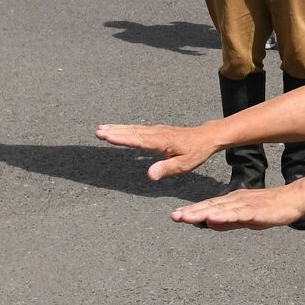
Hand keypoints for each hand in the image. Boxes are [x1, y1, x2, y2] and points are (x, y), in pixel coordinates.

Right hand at [95, 123, 216, 178]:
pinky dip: (127, 129)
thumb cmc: (196, 152)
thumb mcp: (185, 164)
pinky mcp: (158, 130)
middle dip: (115, 131)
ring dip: (118, 128)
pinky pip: (139, 129)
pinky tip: (119, 129)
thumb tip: (150, 175)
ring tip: (102, 129)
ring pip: (134, 129)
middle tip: (98, 131)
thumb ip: (167, 168)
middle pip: (133, 132)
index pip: (139, 140)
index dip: (122, 139)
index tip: (107, 136)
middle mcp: (157, 133)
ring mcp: (157, 130)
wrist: (207, 137)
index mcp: (162, 141)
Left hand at [171, 185, 304, 230]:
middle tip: (174, 216)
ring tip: (187, 217)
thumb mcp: (246, 218)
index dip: (192, 211)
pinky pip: (238, 215)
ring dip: (202, 213)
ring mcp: (245, 205)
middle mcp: (236, 201)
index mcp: (233, 202)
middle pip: (211, 207)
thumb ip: (229, 221)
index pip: (209, 207)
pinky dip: (224, 216)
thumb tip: (210, 224)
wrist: (293, 199)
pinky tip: (213, 218)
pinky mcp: (256, 211)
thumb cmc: (271, 208)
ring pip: (221, 210)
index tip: (176, 215)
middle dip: (192, 212)